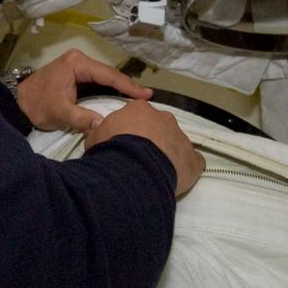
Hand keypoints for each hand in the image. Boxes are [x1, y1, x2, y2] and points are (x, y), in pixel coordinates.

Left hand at [14, 49, 153, 132]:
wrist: (18, 103)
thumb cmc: (38, 105)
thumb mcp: (60, 112)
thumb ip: (82, 118)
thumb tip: (103, 125)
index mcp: (77, 64)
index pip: (108, 75)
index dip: (127, 86)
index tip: (145, 95)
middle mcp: (79, 60)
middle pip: (109, 74)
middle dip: (127, 86)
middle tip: (147, 97)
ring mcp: (77, 66)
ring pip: (105, 77)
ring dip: (120, 87)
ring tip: (140, 98)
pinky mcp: (76, 74)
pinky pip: (98, 81)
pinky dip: (110, 89)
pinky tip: (122, 97)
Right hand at [84, 99, 204, 198]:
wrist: (133, 168)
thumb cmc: (111, 149)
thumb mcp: (94, 137)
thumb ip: (100, 132)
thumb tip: (99, 130)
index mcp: (140, 110)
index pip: (137, 115)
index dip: (131, 129)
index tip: (125, 142)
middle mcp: (164, 119)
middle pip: (160, 126)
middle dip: (153, 139)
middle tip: (140, 157)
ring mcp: (181, 138)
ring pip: (177, 143)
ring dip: (169, 153)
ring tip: (156, 171)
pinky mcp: (193, 160)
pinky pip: (194, 162)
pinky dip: (187, 168)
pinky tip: (176, 177)